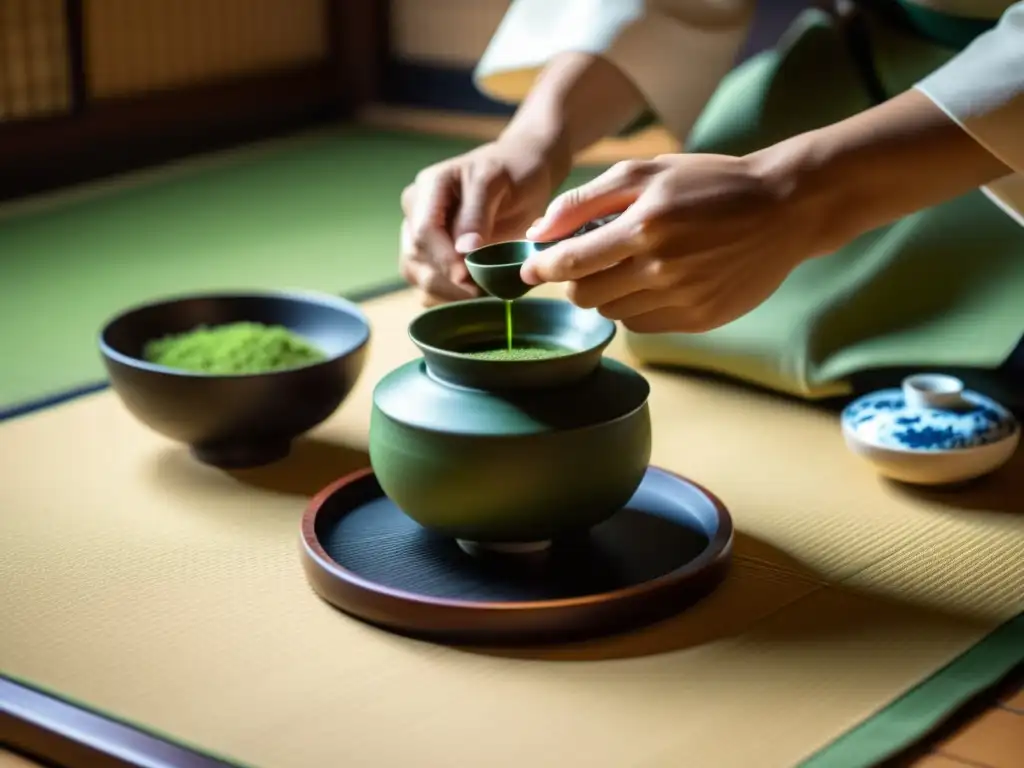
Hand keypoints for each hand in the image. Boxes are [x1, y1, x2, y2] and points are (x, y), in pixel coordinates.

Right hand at [400, 137, 567, 305]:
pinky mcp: (430, 256)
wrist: (521, 175)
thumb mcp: (496, 183)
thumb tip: (463, 250)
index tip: (469, 278)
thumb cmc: (511, 173)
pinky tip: (472, 296)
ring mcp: (421, 236)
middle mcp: (416, 212)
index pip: (424, 231)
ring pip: (417, 275)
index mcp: (428, 188)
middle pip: (415, 257)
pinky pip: (427, 286)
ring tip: (479, 296)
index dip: (444, 258)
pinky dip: (447, 297)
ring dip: (446, 293)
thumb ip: (477, 214)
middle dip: (447, 280)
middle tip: (481, 292)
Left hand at [520, 152, 833, 332]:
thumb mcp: (647, 172)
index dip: (542, 268)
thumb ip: (585, 200)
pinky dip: (636, 308)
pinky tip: (654, 283)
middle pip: (586, 296)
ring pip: (612, 314)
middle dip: (573, 283)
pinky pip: (644, 325)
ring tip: (627, 267)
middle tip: (583, 264)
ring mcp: (682, 298)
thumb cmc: (709, 183)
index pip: (570, 263)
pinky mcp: (699, 320)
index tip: (529, 269)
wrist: (784, 208)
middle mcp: (660, 268)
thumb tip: (536, 232)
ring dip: (606, 294)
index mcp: (643, 225)